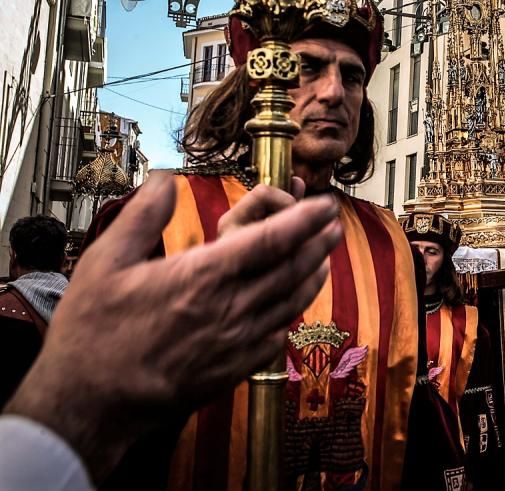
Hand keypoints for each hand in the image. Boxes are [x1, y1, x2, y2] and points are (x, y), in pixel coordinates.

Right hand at [4, 173, 342, 482]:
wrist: (91, 404)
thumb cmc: (93, 332)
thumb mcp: (105, 262)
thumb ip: (142, 216)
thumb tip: (166, 180)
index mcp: (204, 276)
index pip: (273, 240)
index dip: (306, 219)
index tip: (325, 204)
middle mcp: (231, 308)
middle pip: (294, 269)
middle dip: (319, 242)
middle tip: (334, 223)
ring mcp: (238, 342)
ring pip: (293, 302)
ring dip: (314, 275)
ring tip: (324, 257)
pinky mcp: (237, 370)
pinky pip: (279, 335)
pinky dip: (292, 313)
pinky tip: (293, 305)